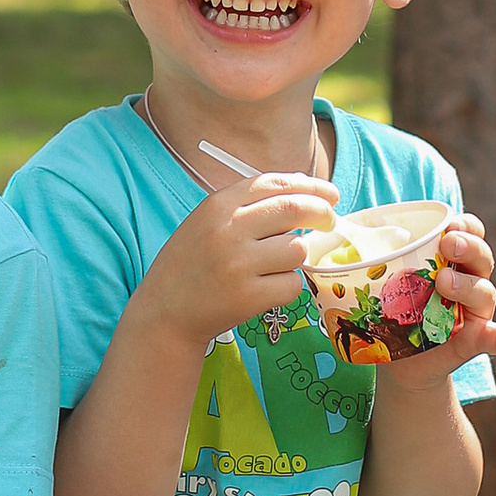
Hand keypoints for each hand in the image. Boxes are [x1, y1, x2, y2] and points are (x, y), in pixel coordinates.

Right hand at [139, 179, 332, 350]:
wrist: (165, 312)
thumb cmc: (192, 263)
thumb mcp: (208, 222)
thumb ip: (249, 205)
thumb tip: (306, 189)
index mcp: (217, 205)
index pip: (275, 183)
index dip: (310, 186)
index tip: (330, 194)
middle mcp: (228, 230)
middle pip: (295, 209)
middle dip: (322, 212)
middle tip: (331, 221)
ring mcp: (239, 264)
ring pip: (297, 249)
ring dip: (296, 256)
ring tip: (275, 265)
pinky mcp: (249, 297)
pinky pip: (292, 284)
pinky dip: (287, 286)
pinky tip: (265, 289)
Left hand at [379, 216, 495, 389]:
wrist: (394, 362)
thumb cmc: (387, 311)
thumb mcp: (376, 279)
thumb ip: (364, 254)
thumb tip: (326, 228)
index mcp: (448, 260)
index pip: (468, 232)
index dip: (464, 224)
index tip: (449, 223)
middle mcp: (467, 282)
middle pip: (480, 257)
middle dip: (467, 247)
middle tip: (446, 245)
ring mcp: (473, 313)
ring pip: (485, 293)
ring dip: (472, 285)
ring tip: (447, 284)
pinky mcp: (473, 342)